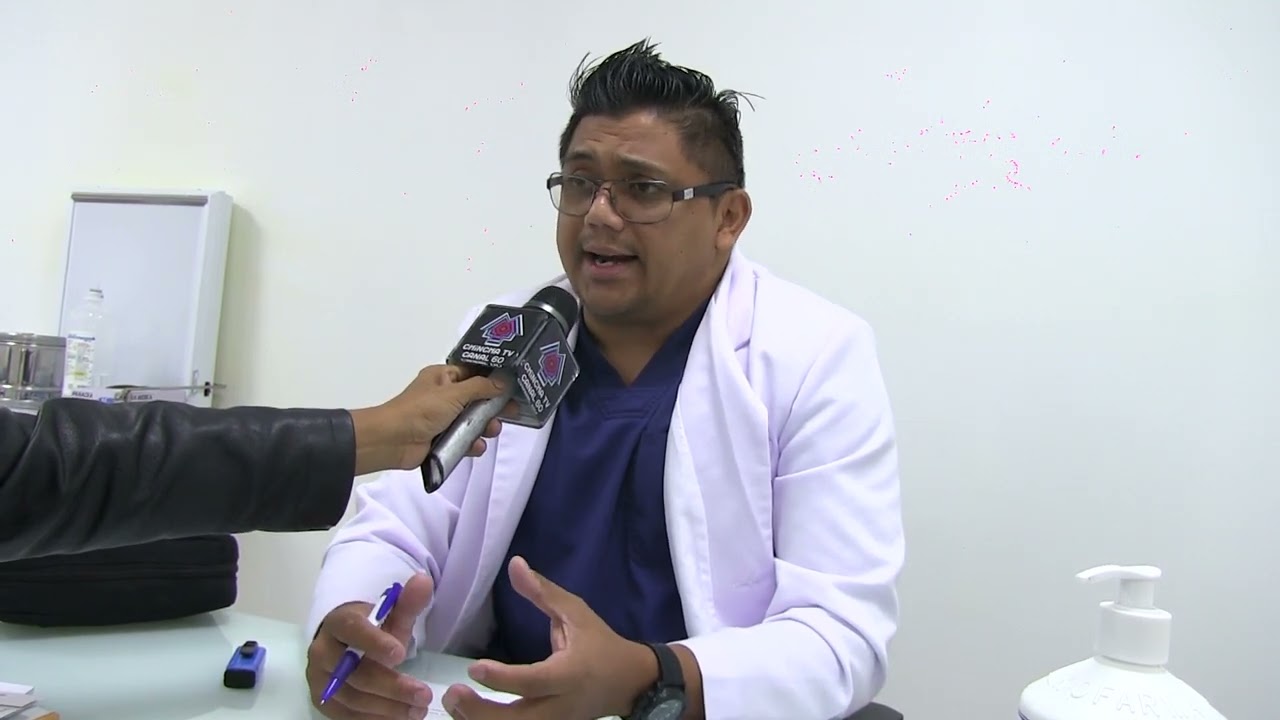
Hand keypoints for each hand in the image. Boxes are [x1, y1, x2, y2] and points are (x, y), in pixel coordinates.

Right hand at [307, 573, 436, 719]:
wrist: (346, 645)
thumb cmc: (372, 629)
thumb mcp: (392, 615)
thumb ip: (407, 602)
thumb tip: (423, 580)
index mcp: (338, 623)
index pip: (352, 629)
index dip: (374, 642)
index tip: (400, 654)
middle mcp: (322, 652)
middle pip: (354, 673)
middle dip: (391, 686)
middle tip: (423, 694)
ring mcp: (320, 679)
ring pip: (351, 698)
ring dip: (387, 708)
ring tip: (417, 710)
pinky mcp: (323, 702)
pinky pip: (346, 716)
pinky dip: (373, 719)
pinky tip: (398, 718)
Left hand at [351, 364, 511, 473]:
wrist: (392, 442)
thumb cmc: (420, 410)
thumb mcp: (453, 393)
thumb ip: (481, 387)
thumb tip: (504, 381)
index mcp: (443, 377)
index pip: (474, 373)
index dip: (494, 378)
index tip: (514, 385)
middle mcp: (444, 395)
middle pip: (477, 398)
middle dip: (493, 406)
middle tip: (513, 412)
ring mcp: (443, 419)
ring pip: (473, 421)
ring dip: (485, 426)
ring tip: (492, 431)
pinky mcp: (442, 439)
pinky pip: (464, 440)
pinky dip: (472, 443)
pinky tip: (477, 447)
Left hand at [440, 557, 656, 719]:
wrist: (630, 683)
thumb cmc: (601, 644)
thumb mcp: (577, 613)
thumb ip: (543, 593)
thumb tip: (515, 564)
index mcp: (570, 674)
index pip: (534, 682)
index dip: (504, 678)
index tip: (475, 668)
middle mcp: (560, 705)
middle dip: (481, 713)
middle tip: (453, 694)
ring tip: (454, 704)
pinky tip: (468, 715)